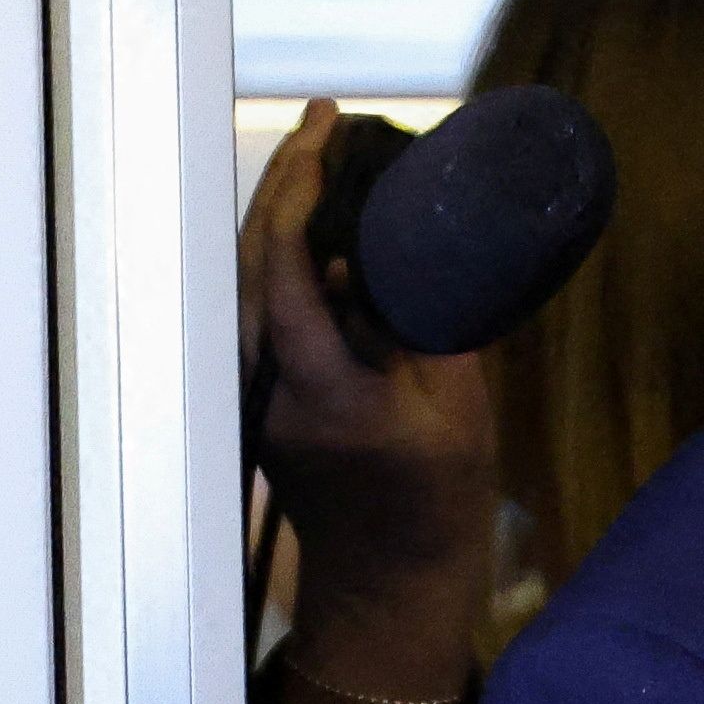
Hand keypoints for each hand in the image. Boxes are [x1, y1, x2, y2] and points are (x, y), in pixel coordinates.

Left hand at [244, 104, 500, 703]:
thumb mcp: (457, 410)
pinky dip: (278, 253)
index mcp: (325, 394)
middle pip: (252, 263)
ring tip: (317, 148)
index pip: (284, 274)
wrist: (389, 584)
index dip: (298, 194)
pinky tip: (309, 214)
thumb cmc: (436, 505)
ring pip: (247, 282)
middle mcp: (271, 390)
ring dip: (277, 210)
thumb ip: (417, 328)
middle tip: (323, 119)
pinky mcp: (258, 395)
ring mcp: (254, 394)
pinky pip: (259, 305)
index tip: (324, 137)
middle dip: (284, 181)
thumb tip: (385, 248)